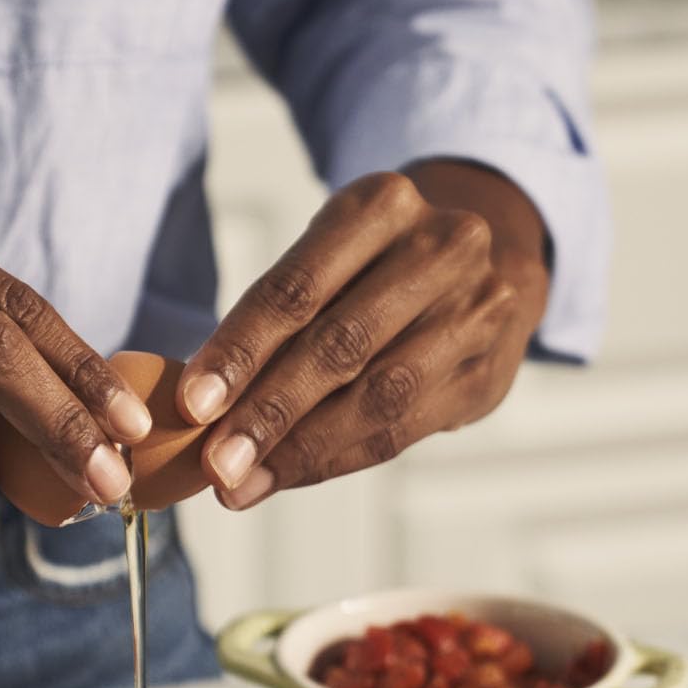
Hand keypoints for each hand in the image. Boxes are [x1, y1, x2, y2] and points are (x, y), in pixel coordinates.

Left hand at [177, 162, 550, 508]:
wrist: (494, 265)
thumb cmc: (381, 269)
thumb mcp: (332, 258)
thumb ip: (276, 319)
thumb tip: (201, 405)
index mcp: (382, 205)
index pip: (297, 288)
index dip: (241, 350)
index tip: (193, 404)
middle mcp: (441, 249)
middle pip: (339, 345)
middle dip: (268, 412)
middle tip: (217, 462)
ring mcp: (475, 311)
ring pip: (376, 397)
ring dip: (299, 449)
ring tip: (242, 482)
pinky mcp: (487, 373)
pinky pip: (400, 431)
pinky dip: (334, 460)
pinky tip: (287, 476)